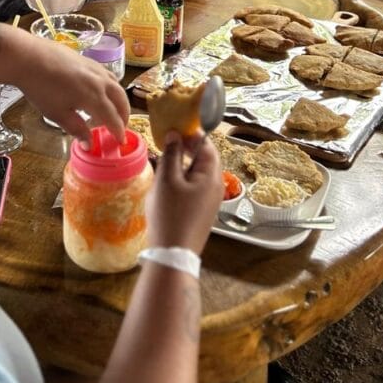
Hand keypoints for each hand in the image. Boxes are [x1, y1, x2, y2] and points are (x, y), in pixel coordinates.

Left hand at [11, 32, 128, 142]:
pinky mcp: (88, 60)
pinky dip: (111, 87)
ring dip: (119, 100)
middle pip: (120, 99)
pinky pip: (108, 75)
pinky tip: (100, 91)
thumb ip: (76, 128)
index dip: (118, 131)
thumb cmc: (41, 88)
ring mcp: (95, 68)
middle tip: (120, 128)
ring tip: (113, 110)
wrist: (28, 57)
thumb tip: (90, 144)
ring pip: (116, 85)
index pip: (113, 117)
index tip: (120, 141)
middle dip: (124, 115)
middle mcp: (100, 81)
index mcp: (94, 97)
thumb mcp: (58, 114)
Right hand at [146, 132, 222, 253]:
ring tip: (165, 160)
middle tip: (168, 141)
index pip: (206, 144)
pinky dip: (185, 178)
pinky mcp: (203, 211)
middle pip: (205, 158)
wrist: (174, 255)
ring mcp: (211, 200)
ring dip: (184, 163)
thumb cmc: (170, 214)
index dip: (191, 133)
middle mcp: (217, 186)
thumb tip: (175, 134)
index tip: (174, 128)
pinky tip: (169, 182)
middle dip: (187, 148)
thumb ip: (171, 154)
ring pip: (200, 173)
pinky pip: (197, 186)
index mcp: (212, 175)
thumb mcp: (167, 180)